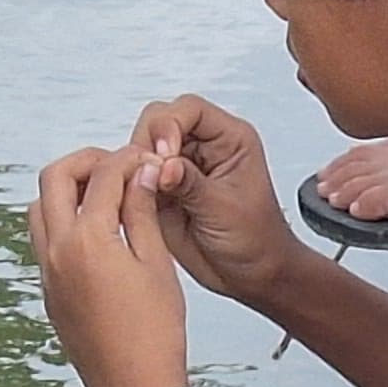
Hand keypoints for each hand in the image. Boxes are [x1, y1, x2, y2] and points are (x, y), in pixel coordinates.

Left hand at [29, 146, 188, 386]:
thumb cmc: (153, 333)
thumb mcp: (156, 264)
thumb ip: (142, 212)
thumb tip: (141, 174)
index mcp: (87, 240)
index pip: (103, 176)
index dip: (128, 160)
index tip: (147, 161)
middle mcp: (57, 252)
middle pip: (54, 179)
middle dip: (85, 163)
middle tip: (117, 167)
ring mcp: (48, 274)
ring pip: (40, 209)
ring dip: (67, 191)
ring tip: (105, 196)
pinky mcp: (49, 294)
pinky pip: (43, 241)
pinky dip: (63, 222)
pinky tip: (96, 231)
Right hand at [126, 96, 299, 304]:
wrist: (253, 276)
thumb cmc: (257, 240)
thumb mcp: (225, 209)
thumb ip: (191, 184)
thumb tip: (162, 165)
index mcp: (228, 139)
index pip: (190, 110)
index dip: (170, 126)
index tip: (164, 155)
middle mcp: (202, 147)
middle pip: (159, 121)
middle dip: (148, 144)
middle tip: (149, 175)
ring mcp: (180, 168)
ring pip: (142, 147)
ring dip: (136, 166)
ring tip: (142, 191)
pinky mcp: (163, 190)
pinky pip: (136, 176)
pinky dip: (130, 186)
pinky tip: (136, 201)